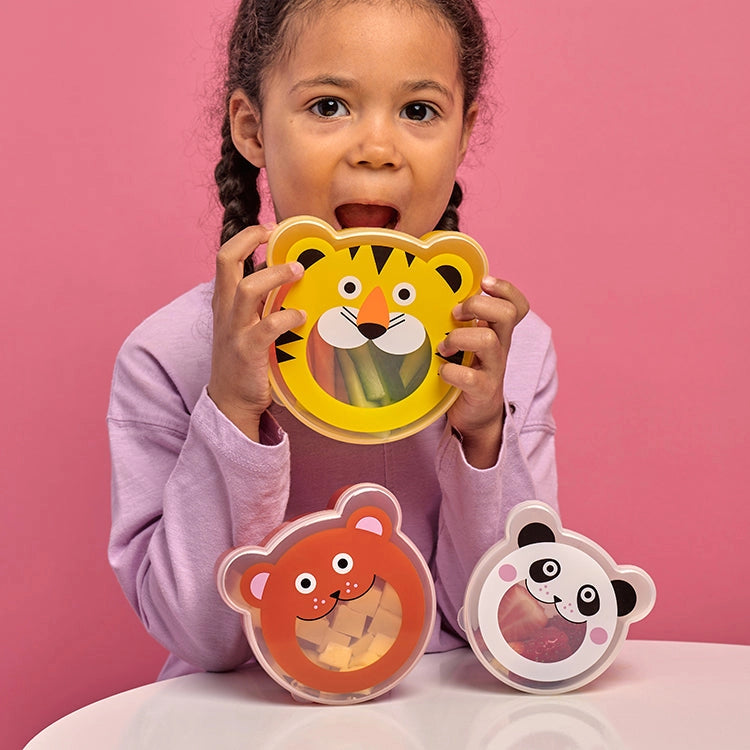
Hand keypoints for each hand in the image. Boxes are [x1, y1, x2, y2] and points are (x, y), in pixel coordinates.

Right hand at [208, 224, 305, 440]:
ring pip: (247, 289)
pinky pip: (267, 326)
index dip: (245, 237)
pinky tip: (302, 317)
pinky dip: (288, 317)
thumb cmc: (244, 361)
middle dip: (249, 239)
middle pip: (226, 261)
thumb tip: (292, 282)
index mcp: (224, 301)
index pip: (226, 257)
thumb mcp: (246, 326)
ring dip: (275, 275)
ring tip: (298, 271)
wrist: (230, 402)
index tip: (268, 229)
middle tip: (275, 233)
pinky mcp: (247, 351)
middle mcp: (225, 310)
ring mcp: (234, 330)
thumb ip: (263, 304)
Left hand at [438, 276, 528, 467]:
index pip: (516, 305)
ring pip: (488, 340)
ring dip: (460, 338)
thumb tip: (429, 297)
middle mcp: (500, 347)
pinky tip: (442, 372)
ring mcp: (494, 369)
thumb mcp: (468, 345)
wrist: (477, 417)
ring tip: (444, 347)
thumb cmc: (467, 373)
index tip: (482, 284)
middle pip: (507, 314)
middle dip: (478, 306)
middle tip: (457, 314)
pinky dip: (451, 372)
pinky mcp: (483, 391)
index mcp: (497, 333)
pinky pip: (470, 377)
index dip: (504, 289)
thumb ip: (460, 324)